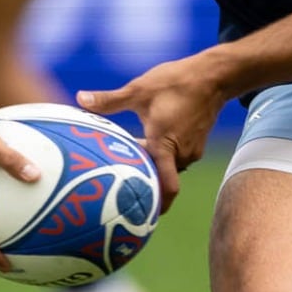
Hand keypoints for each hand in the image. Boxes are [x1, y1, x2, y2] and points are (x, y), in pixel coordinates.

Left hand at [78, 54, 229, 212]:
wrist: (212, 76)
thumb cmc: (176, 82)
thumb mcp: (139, 89)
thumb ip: (110, 100)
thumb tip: (79, 99)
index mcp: (165, 145)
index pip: (166, 188)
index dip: (155, 205)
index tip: (139, 216)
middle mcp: (180, 153)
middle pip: (160, 177)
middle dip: (142, 177)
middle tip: (119, 178)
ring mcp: (191, 150)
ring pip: (167, 165)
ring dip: (152, 162)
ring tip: (130, 156)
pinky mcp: (196, 143)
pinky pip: (175, 156)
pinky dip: (162, 152)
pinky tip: (147, 140)